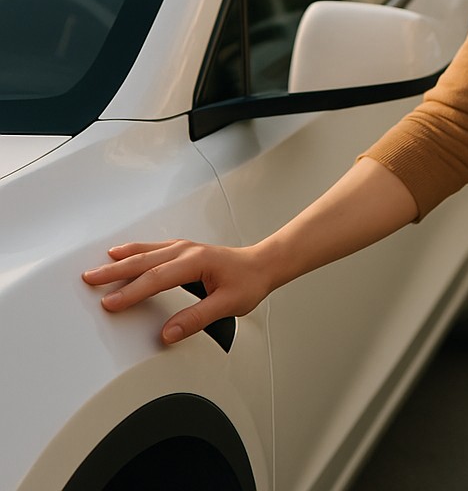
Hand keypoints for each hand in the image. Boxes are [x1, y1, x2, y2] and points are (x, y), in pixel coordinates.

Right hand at [82, 240, 270, 344]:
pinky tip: (123, 253)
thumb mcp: (228, 305)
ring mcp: (185, 248)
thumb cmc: (249, 281)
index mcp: (196, 262)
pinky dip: (135, 251)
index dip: (132, 292)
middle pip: (145, 260)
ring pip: (146, 251)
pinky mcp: (184, 250)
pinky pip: (153, 248)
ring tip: (98, 265)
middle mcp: (188, 250)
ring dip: (121, 259)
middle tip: (90, 279)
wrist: (263, 264)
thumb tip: (169, 333)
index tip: (111, 302)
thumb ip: (197, 319)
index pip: (157, 278)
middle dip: (115, 271)